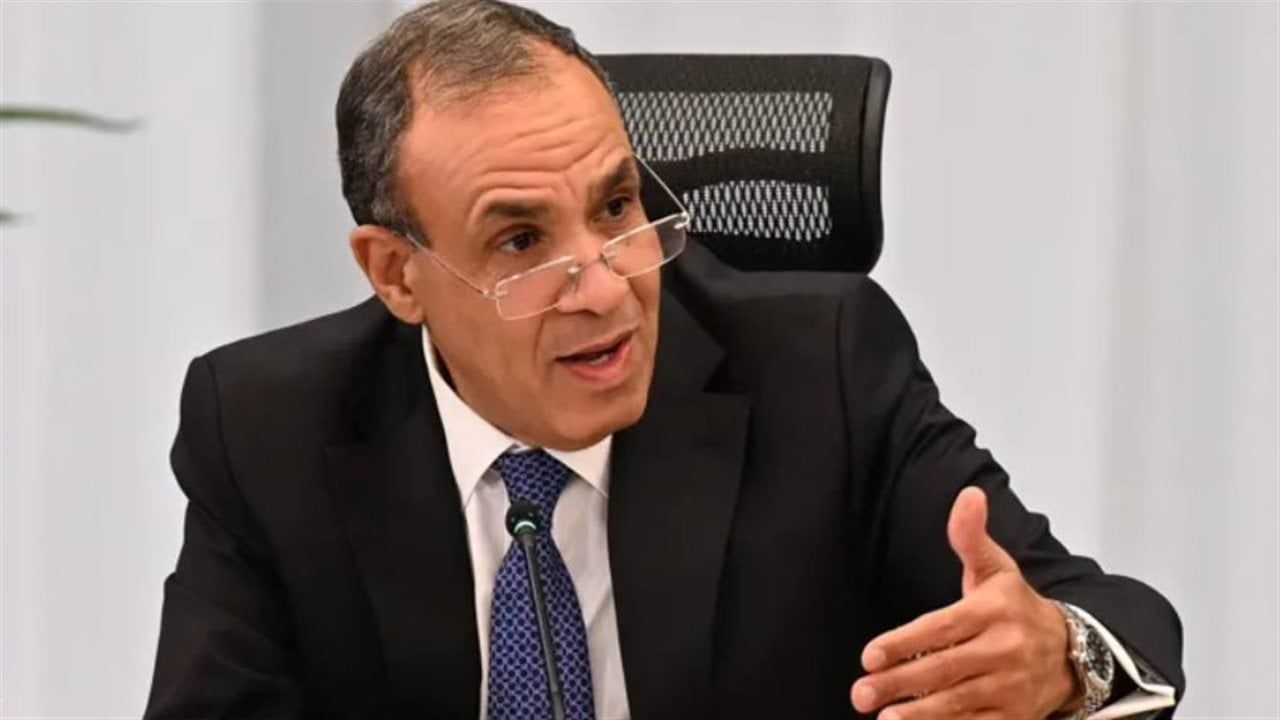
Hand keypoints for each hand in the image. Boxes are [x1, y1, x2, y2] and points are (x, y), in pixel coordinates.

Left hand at [850, 487, 1080, 719]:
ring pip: (959, 702)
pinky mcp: (1015, 716)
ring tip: (883, 718)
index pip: (942, 628)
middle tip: (860, 692)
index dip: (905, 642)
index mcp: (994, 612)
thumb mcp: (996, 569)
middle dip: (900, 682)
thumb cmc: (1017, 607)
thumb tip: (968, 496)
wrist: (1072, 653)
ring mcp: (1011, 687)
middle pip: (945, 668)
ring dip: (920, 714)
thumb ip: (970, 536)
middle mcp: (1004, 650)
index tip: (869, 656)